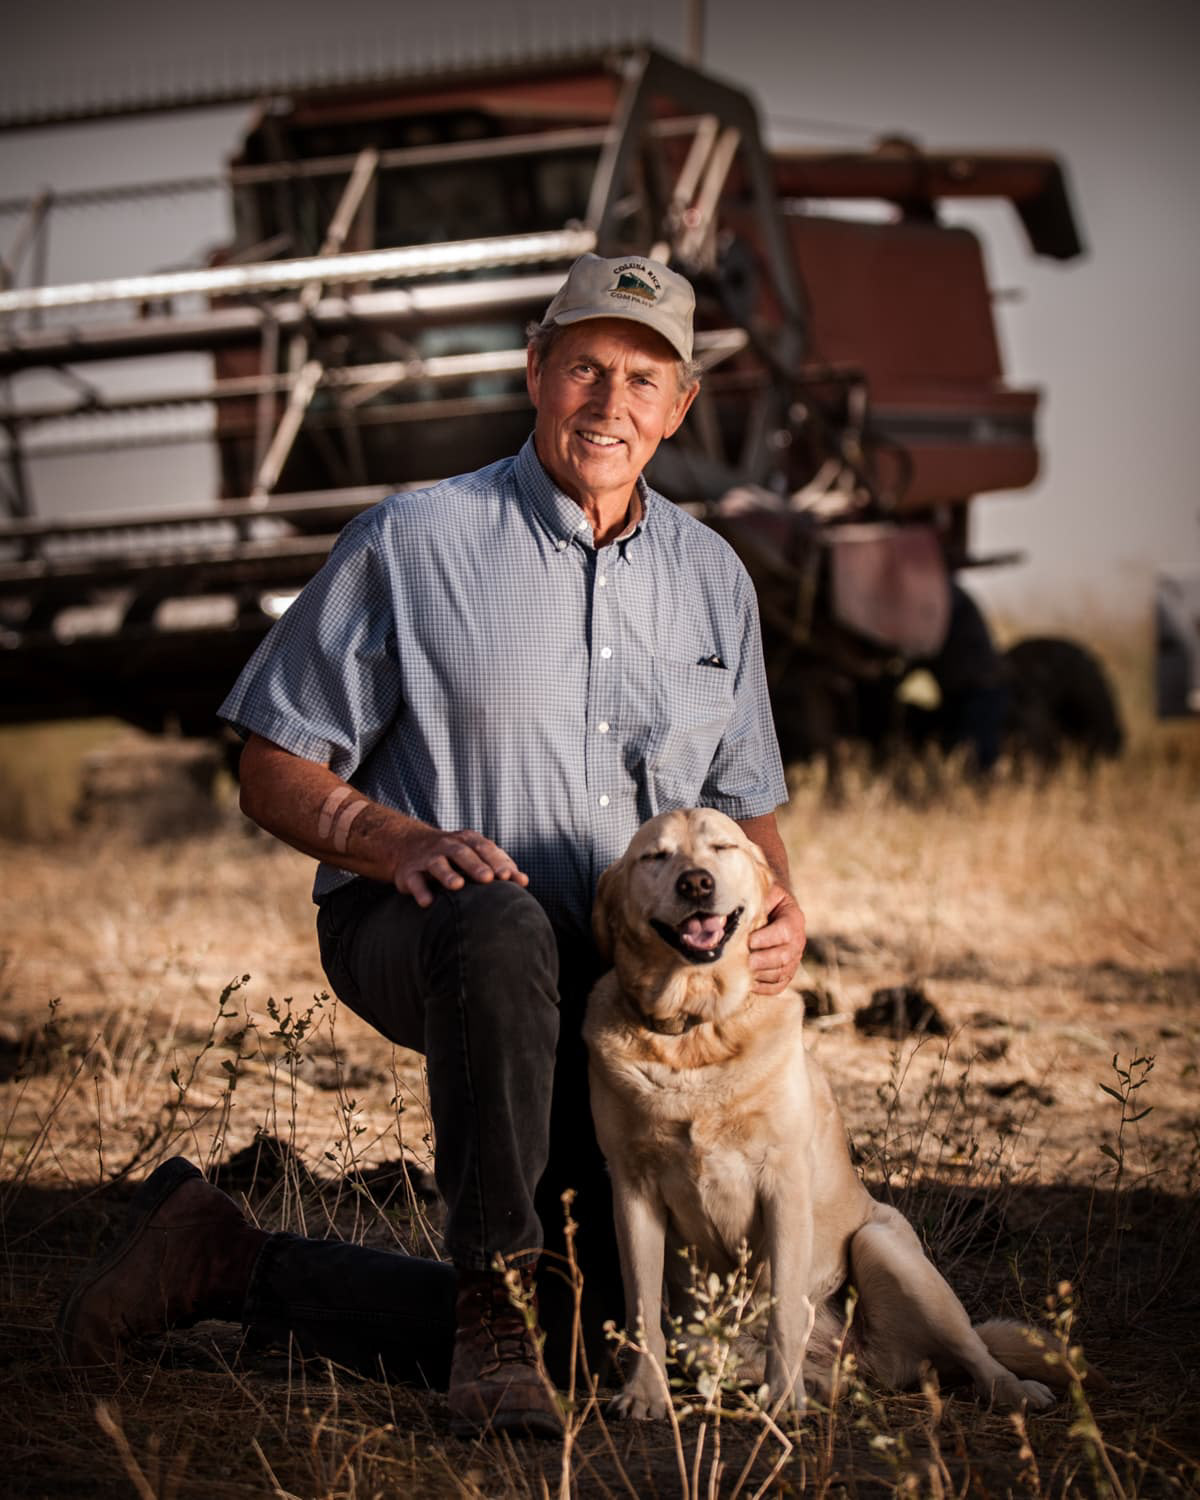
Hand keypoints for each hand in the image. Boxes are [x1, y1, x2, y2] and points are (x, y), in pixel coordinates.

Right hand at [390, 826, 528, 908]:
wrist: (409, 846)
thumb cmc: (454, 855)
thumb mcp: (475, 854)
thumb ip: (500, 866)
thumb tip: (524, 881)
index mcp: (467, 841)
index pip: (485, 848)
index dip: (496, 861)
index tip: (509, 876)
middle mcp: (447, 845)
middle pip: (462, 852)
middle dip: (475, 865)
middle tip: (488, 879)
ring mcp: (427, 858)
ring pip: (437, 864)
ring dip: (447, 874)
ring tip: (457, 886)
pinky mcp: (409, 872)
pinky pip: (415, 880)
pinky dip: (420, 890)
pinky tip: (428, 902)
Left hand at [747, 884, 805, 994]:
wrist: (776, 908)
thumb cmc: (766, 899)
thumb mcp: (764, 893)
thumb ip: (753, 902)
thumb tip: (725, 918)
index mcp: (794, 918)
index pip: (784, 932)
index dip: (766, 938)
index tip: (748, 940)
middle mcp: (798, 941)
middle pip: (784, 957)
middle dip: (762, 960)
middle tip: (744, 961)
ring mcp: (795, 959)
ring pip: (781, 973)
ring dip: (761, 974)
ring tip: (743, 970)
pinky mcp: (787, 972)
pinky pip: (779, 985)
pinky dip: (764, 988)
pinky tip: (749, 983)